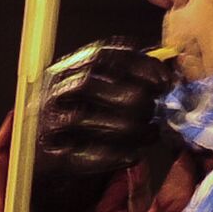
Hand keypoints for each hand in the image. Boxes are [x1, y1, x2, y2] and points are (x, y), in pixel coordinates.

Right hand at [31, 42, 177, 211]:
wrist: (45, 153)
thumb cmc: (80, 116)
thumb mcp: (96, 89)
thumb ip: (125, 76)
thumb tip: (167, 71)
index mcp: (67, 68)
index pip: (100, 55)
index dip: (137, 64)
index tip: (164, 80)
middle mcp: (52, 91)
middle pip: (88, 84)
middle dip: (131, 96)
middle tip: (155, 109)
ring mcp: (46, 123)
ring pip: (83, 119)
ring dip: (126, 127)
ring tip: (152, 133)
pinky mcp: (49, 156)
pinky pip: (80, 155)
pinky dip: (112, 156)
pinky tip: (134, 156)